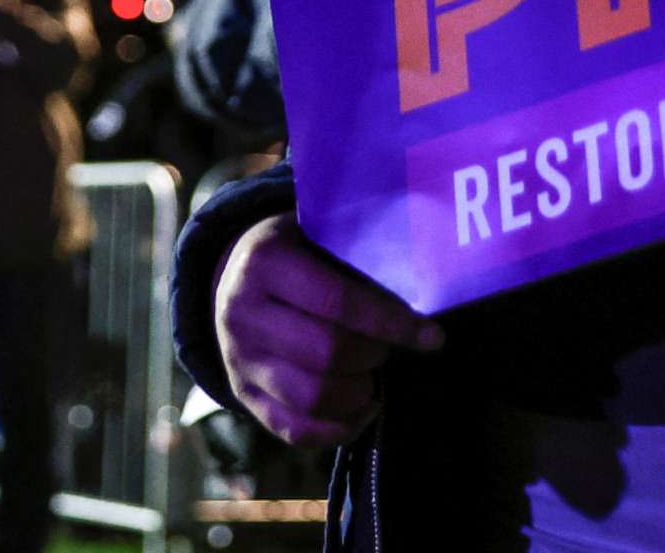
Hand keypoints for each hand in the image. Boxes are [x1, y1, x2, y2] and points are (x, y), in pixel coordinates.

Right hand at [213, 215, 440, 446]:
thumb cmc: (295, 250)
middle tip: (389, 349)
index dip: (391, 323)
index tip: (431, 337)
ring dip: (359, 394)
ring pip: (312, 398)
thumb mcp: (317, 234)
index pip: (338, 301)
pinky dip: (340, 428)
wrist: (233, 274)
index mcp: (265, 263)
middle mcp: (242, 314)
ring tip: (373, 377)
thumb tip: (423, 294)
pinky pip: (296, 431)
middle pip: (327, 354)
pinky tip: (362, 408)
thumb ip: (358, 258)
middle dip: (374, 356)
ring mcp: (238, 360)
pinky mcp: (243, 395)